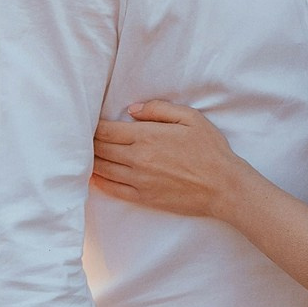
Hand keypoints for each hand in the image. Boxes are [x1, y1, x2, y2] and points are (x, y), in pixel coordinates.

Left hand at [93, 101, 246, 221]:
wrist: (223, 187)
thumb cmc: (210, 150)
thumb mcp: (190, 118)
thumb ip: (159, 109)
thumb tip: (132, 109)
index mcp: (147, 136)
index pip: (107, 130)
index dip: (94, 126)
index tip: (90, 122)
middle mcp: (138, 158)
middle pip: (100, 149)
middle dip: (89, 142)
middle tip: (84, 137)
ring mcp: (139, 180)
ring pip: (103, 168)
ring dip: (91, 160)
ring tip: (85, 154)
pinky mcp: (143, 198)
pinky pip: (112, 189)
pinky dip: (99, 182)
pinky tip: (93, 176)